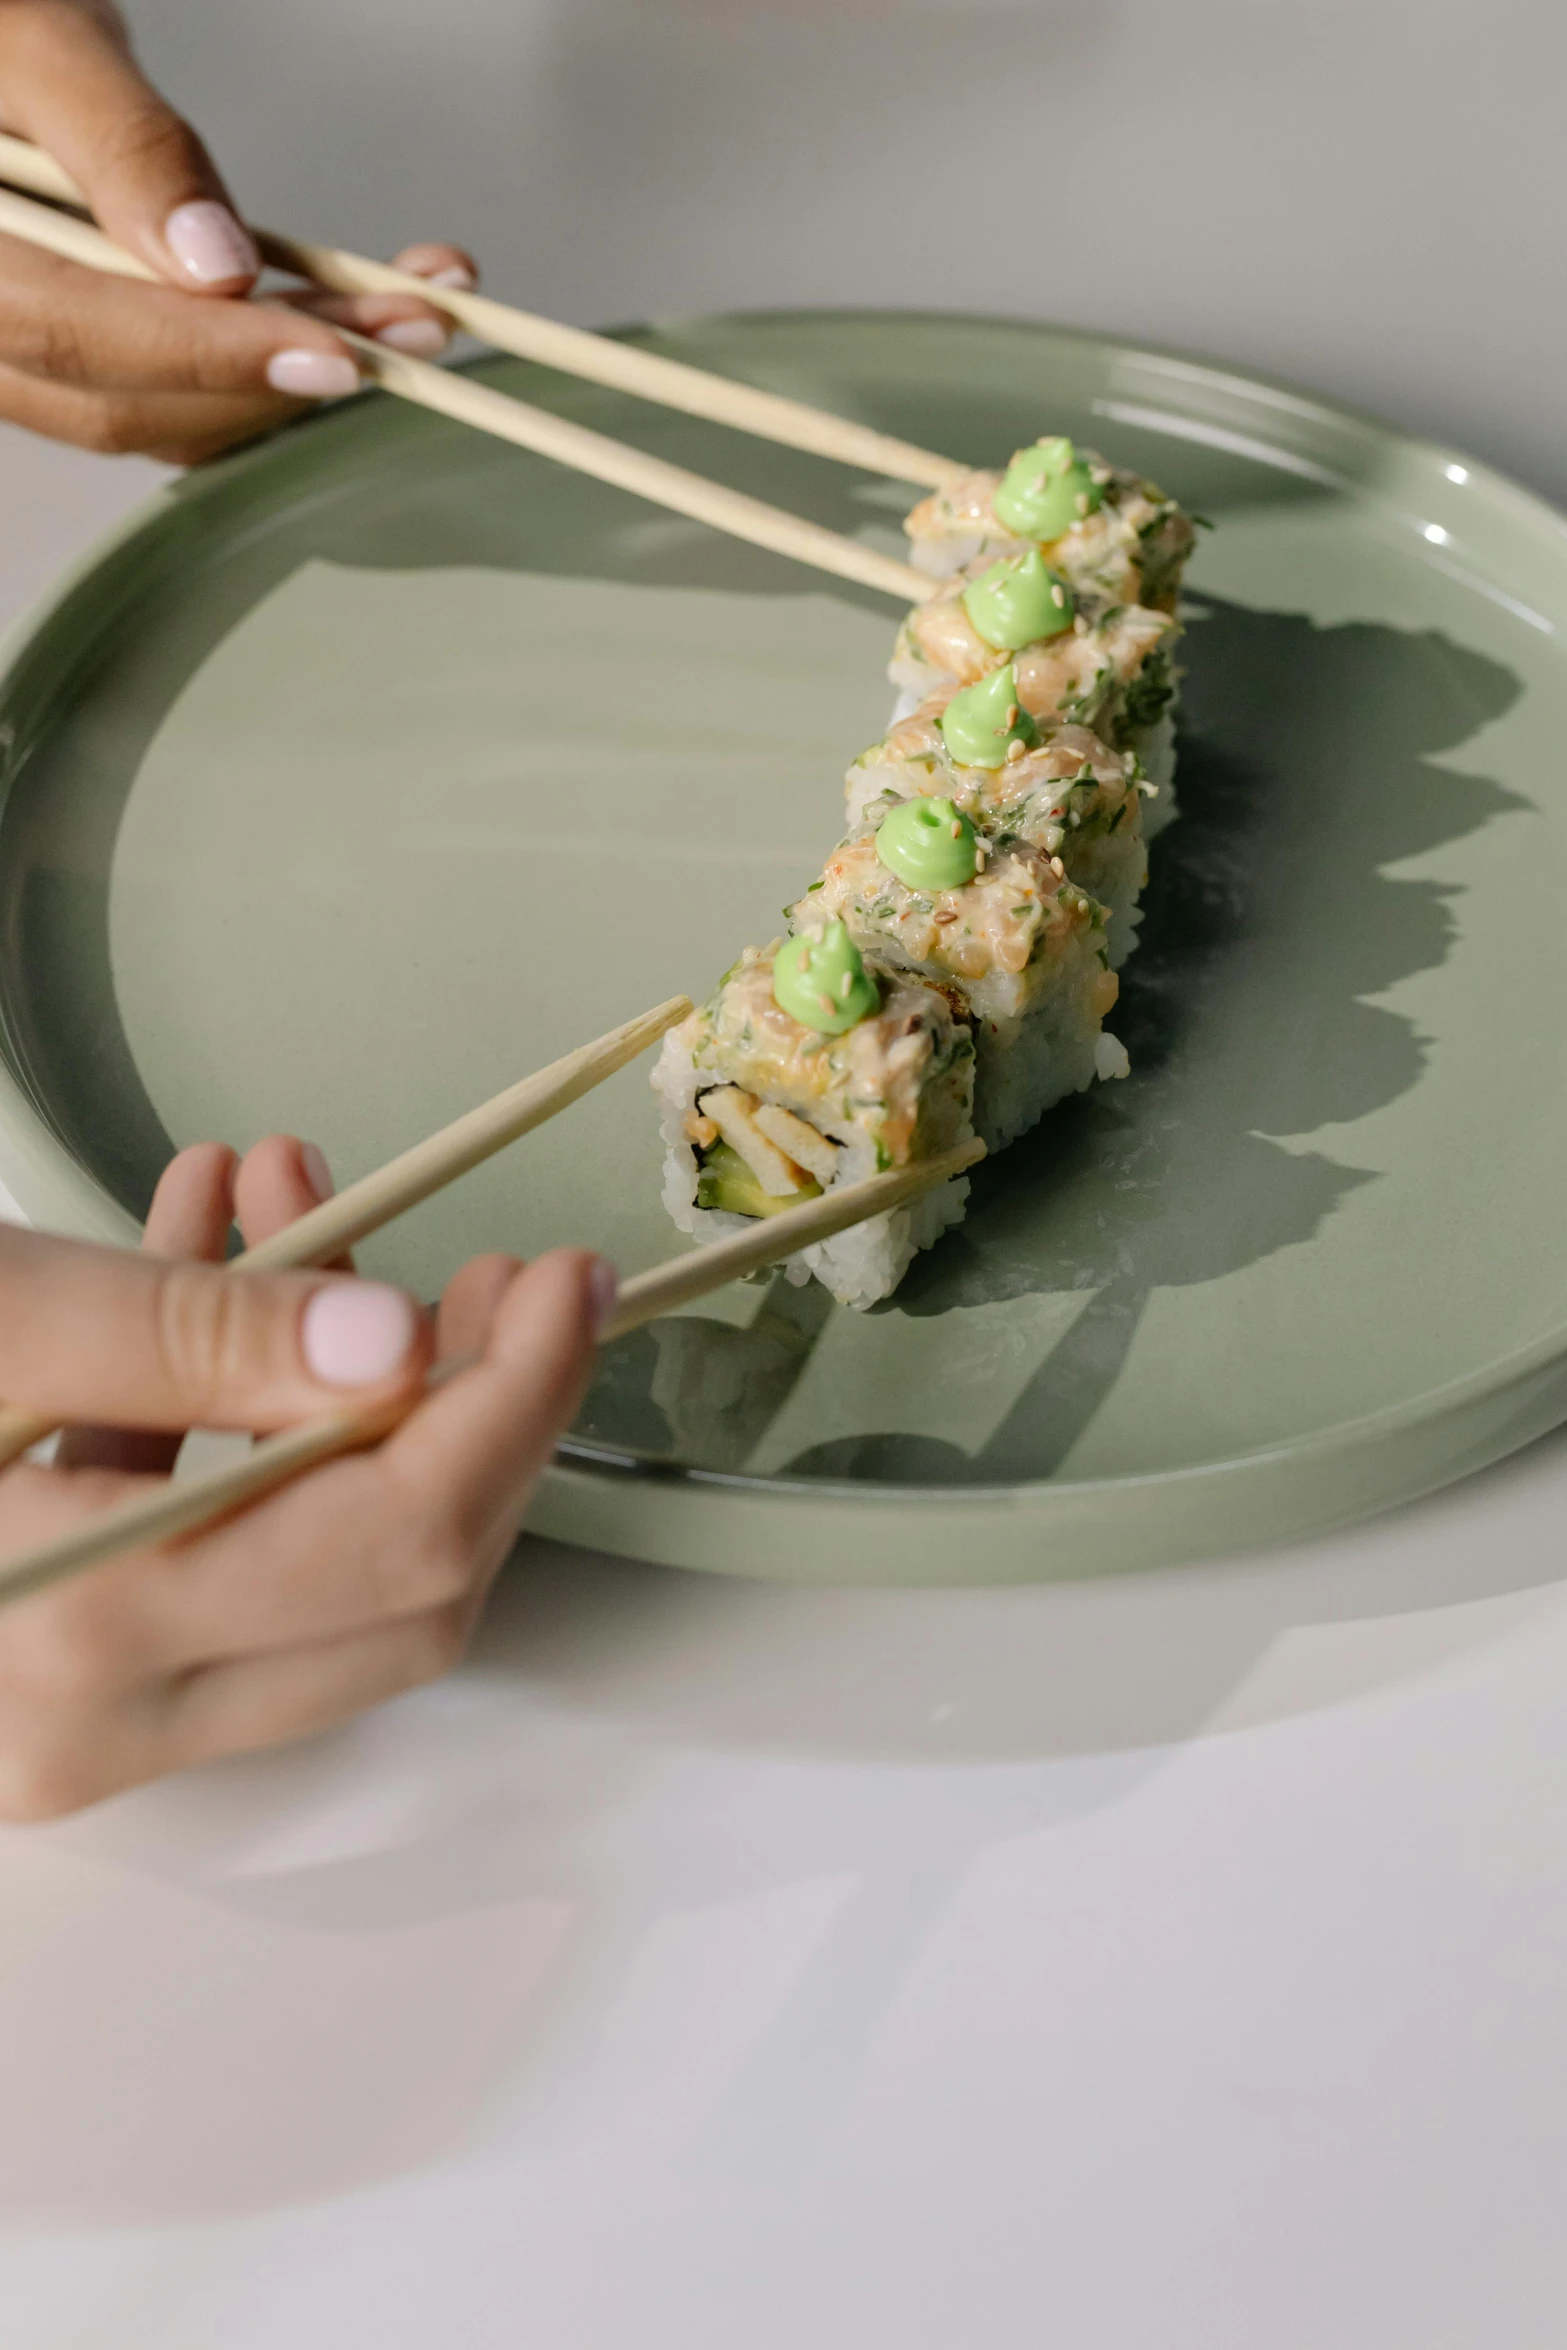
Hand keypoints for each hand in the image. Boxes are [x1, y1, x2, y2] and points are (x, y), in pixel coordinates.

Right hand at [0, 0, 477, 459]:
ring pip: (165, 413)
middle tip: (416, 325)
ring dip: (298, 372)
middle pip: (134, 400)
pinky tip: (351, 316)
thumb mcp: (41, 41)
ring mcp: (20, 361)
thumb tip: (217, 267)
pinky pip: (174, 393)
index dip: (213, 353)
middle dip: (287, 369)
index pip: (78, 334)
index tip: (335, 351)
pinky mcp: (79, 356)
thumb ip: (121, 148)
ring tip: (411, 314)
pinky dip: (269, 363)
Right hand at [0, 1135, 612, 1817]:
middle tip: (489, 1272)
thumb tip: (399, 1346)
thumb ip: (185, 1333)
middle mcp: (98, 1721)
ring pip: (315, 1565)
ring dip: (338, 1384)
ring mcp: (85, 1714)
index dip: (512, 1401)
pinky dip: (231, 1413)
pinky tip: (212, 1256)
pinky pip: (211, 1548)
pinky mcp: (65, 1670)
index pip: (397, 1539)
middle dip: (465, 1405)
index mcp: (81, 1636)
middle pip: (395, 1583)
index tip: (566, 1283)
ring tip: (298, 1199)